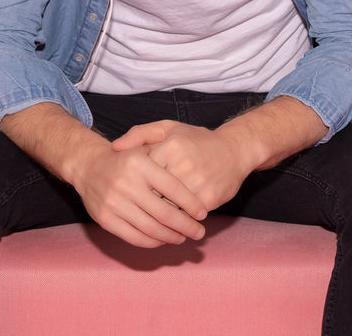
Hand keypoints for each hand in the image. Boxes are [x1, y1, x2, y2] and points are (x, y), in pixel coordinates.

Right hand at [71, 139, 208, 247]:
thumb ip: (169, 156)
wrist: (88, 166)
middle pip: (164, 212)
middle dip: (186, 226)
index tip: (203, 213)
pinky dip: (152, 242)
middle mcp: (126, 183)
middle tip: (199, 232)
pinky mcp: (104, 219)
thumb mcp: (146, 145)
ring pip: (150, 228)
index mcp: (140, 163)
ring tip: (184, 237)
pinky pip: (134, 236)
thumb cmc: (127, 158)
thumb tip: (194, 176)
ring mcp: (113, 202)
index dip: (191, 203)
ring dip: (171, 237)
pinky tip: (163, 240)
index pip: (173, 188)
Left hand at [113, 120, 256, 211]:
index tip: (131, 191)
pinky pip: (186, 216)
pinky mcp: (209, 198)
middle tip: (137, 210)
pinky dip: (178, 221)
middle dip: (144, 204)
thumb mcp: (168, 129)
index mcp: (170, 147)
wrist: (236, 150)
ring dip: (160, 216)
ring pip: (168, 209)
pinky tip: (173, 222)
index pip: (141, 174)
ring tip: (153, 219)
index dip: (135, 185)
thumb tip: (114, 148)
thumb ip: (139, 134)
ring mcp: (197, 183)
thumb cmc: (197, 141)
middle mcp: (183, 164)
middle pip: (153, 194)